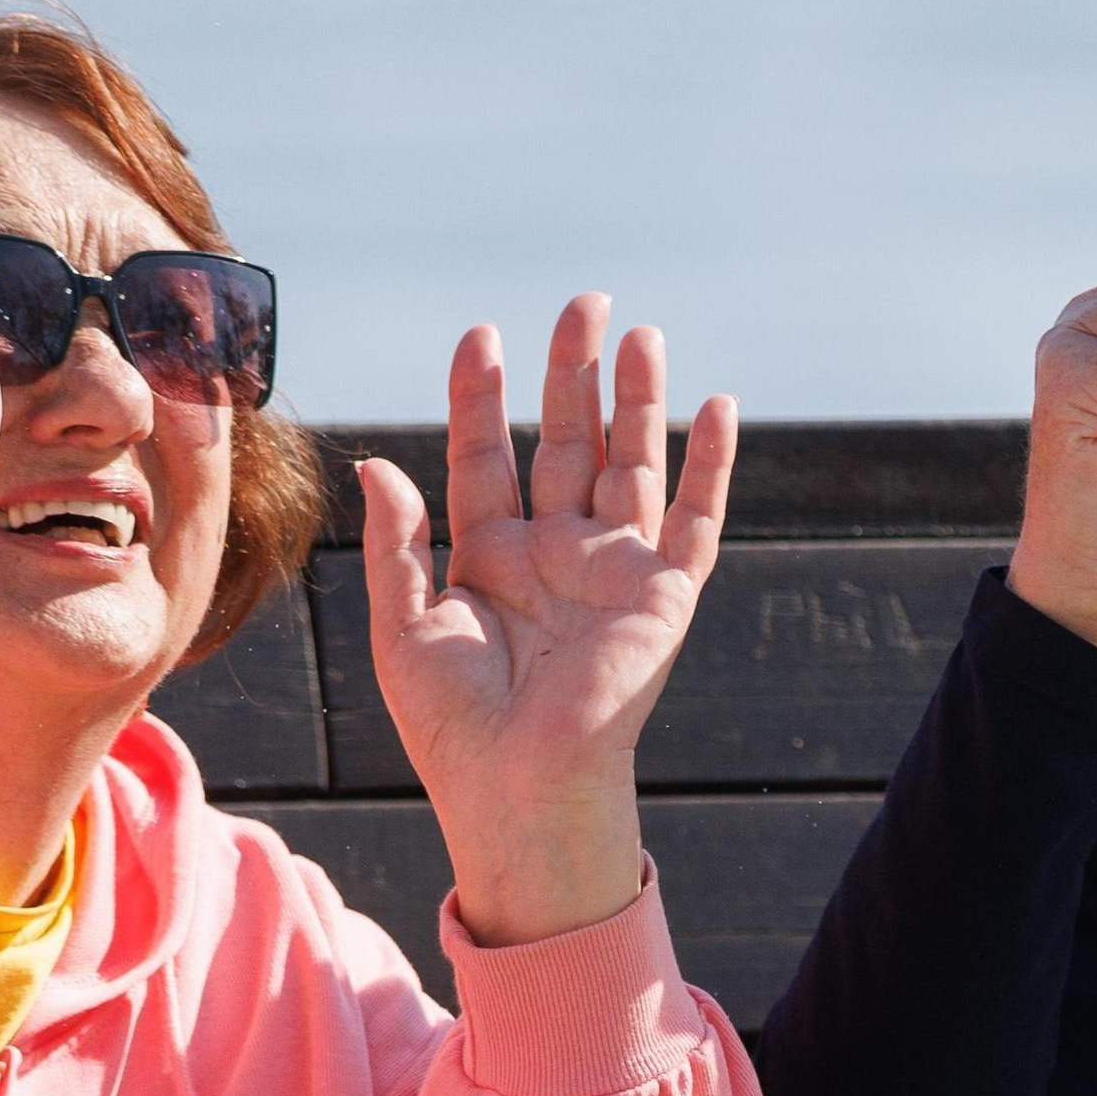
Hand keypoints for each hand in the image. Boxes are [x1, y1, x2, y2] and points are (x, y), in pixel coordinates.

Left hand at [362, 295, 737, 948]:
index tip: (481, 336)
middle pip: (568, 441)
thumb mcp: (404, 627)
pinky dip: (710, 466)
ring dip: (640, 400)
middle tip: (582, 304)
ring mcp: (613, 569)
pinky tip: (717, 407)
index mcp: (490, 556)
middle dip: (573, 373)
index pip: (487, 454)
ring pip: (632, 463)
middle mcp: (556, 552)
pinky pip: (695, 519)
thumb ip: (398, 544)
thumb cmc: (453, 727)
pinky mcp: (664, 596)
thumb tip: (378, 463)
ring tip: (641, 334)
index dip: (483, 397)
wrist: (517, 791)